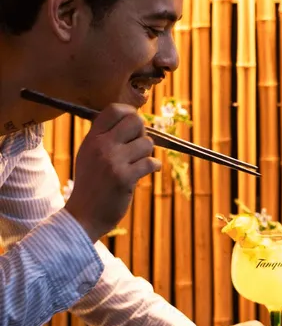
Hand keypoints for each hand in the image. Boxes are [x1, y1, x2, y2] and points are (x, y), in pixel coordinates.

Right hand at [65, 103, 160, 241]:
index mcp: (92, 138)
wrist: (83, 216)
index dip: (130, 113)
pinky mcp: (125, 178)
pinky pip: (150, 162)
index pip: (114, 110)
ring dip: (147, 153)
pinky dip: (154, 166)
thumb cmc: (91, 184)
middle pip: (135, 121)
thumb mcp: (89, 154)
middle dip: (142, 132)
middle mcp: (101, 146)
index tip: (133, 126)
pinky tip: (149, 170)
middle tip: (137, 147)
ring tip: (139, 163)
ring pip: (147, 143)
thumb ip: (105, 137)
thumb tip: (133, 119)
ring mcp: (113, 162)